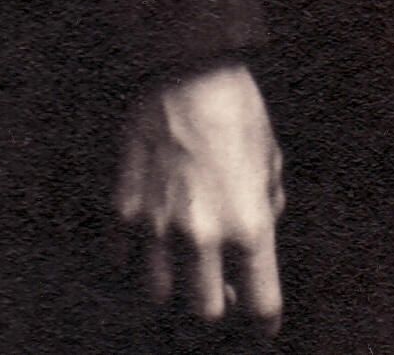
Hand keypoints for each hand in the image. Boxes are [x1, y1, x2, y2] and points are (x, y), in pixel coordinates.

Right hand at [114, 62, 284, 332]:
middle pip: (205, 315)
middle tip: (221, 294)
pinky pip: (123, 262)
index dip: (263, 323)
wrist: (187, 68)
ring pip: (160, 298)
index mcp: (249, 225)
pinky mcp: (124, 212)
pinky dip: (135, 261)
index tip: (262, 325)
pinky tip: (148, 244)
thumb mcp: (270, 159)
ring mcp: (157, 228)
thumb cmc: (237, 110)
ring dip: (174, 290)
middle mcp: (203, 237)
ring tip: (183, 271)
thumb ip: (266, 207)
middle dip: (217, 310)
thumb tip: (259, 233)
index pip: (260, 306)